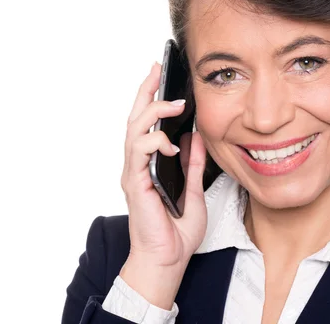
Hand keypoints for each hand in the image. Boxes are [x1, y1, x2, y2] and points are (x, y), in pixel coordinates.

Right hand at [119, 62, 207, 306]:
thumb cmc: (176, 231)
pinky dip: (154, 142)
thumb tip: (195, 136)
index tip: (160, 73)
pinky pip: (139, 153)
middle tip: (157, 69)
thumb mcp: (191, 189)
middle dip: (145, 91)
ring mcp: (134, 173)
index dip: (152, 96)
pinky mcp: (135, 183)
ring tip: (175, 103)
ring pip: (134, 130)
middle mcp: (137, 164)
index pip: (148, 122)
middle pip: (136, 118)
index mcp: (150, 163)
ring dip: (153, 112)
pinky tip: (171, 142)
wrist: (168, 260)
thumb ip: (192, 163)